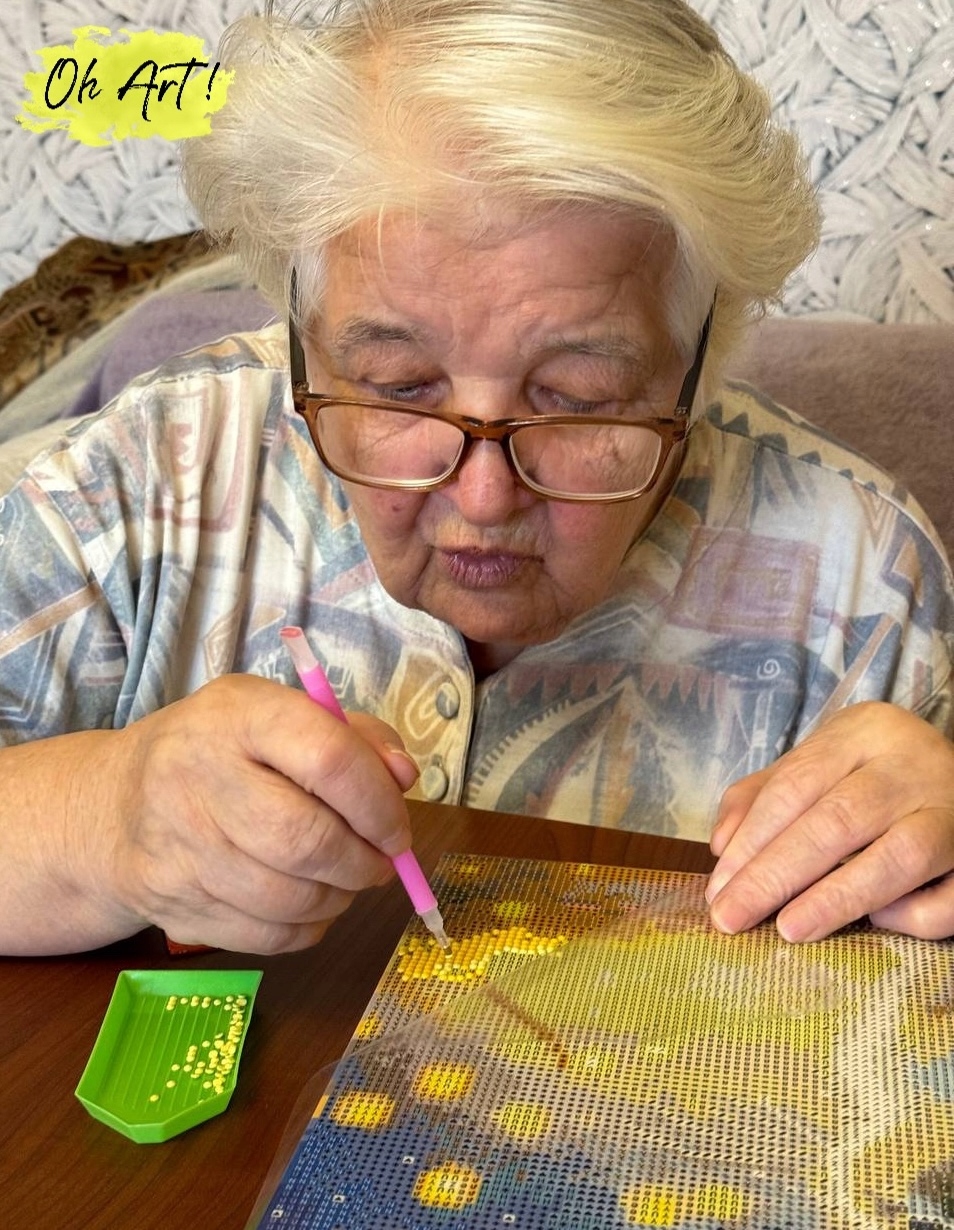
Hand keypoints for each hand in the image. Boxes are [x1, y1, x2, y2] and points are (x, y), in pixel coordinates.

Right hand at [109, 674, 418, 952]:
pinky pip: (267, 938)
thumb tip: (404, 777)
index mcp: (239, 715)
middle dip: (363, 861)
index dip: (378, 802)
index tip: (396, 827)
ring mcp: (180, 847)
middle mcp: (199, 775)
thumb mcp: (280, 715)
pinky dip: (307, 929)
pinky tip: (308, 903)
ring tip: (345, 878)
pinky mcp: (175, 905)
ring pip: (289, 898)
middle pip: (306, 839)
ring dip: (339, 897)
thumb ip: (355, 737)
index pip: (327, 757)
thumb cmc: (221, 752)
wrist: (115, 805)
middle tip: (380, 861)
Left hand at [705, 702, 953, 941]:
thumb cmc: (874, 773)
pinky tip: (875, 922)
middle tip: (732, 916)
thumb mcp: (819, 764)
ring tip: (788, 929)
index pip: (796, 785)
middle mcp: (913, 764)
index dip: (752, 840)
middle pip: (838, 819)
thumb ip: (763, 796)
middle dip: (776, 874)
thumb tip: (721, 845)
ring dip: (837, 896)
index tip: (718, 888)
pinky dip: (912, 914)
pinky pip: (951, 896)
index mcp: (865, 732)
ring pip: (900, 854)